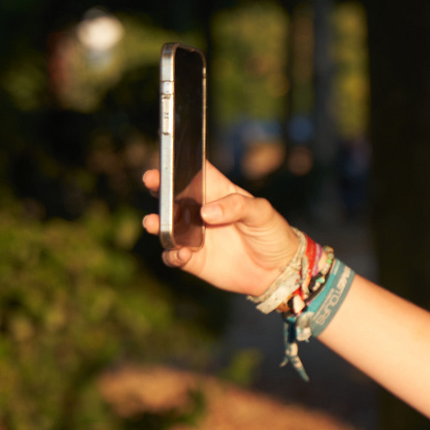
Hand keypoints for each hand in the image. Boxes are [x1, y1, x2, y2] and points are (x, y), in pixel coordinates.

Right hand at [141, 161, 300, 296]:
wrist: (277, 270)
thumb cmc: (272, 233)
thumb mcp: (262, 213)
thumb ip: (238, 207)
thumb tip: (206, 213)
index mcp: (218, 192)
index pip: (196, 172)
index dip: (181, 163)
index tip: (168, 159)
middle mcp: (201, 211)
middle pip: (173, 196)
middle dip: (159, 186)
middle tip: (152, 181)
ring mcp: (194, 235)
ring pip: (166, 226)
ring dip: (157, 223)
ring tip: (154, 222)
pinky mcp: (193, 259)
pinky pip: (173, 255)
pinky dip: (172, 254)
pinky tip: (182, 253)